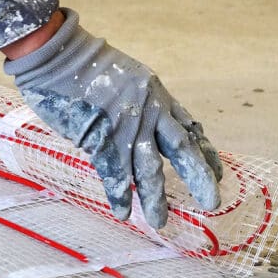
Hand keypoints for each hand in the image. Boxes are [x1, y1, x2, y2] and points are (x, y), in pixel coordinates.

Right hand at [4, 9, 221, 228]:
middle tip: (213, 202)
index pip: (190, 129)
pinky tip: (123, 213)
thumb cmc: (86, 65)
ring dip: (154, 198)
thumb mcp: (129, 79)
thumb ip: (142, 104)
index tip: (218, 174)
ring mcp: (126, 125)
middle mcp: (149, 112)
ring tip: (160, 223)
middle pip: (182, 149)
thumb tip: (147, 127)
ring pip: (148, 169)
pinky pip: (113, 172)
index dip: (206, 153)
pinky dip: (118, 195)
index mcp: (158, 97)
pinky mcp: (101, 136)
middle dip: (199, 177)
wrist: (59, 55)